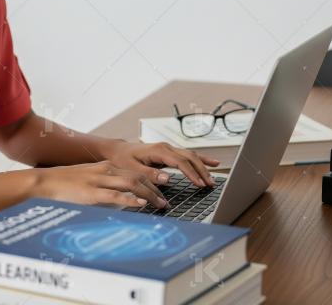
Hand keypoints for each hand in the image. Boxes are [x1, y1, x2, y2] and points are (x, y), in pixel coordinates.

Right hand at [31, 161, 168, 208]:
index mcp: (106, 166)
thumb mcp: (90, 178)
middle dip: (155, 189)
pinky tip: (140, 205)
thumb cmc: (66, 183)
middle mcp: (106, 170)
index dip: (152, 182)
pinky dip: (130, 199)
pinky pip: (115, 195)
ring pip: (131, 184)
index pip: (136, 172)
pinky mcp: (91, 192)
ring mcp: (99, 181)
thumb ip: (106, 184)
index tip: (161, 192)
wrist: (45, 182)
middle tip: (165, 202)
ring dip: (149, 195)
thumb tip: (122, 196)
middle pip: (138, 176)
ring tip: (159, 205)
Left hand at [103, 140, 219, 187]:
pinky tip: (213, 163)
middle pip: (189, 157)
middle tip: (210, 184)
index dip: (191, 173)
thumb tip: (167, 178)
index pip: (180, 161)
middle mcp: (166, 147)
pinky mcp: (170, 152)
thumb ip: (150, 174)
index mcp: (158, 150)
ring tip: (212, 179)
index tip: (199, 184)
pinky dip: (202, 159)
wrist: (119, 150)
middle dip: (201, 171)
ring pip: (191, 155)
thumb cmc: (124, 160)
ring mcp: (169, 148)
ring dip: (203, 167)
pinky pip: (189, 154)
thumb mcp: (132, 169)